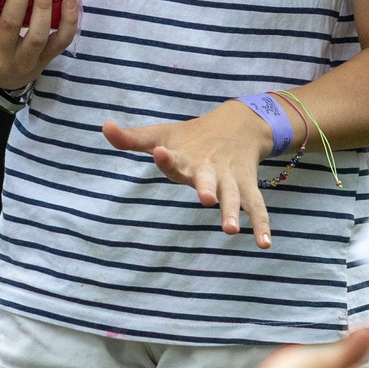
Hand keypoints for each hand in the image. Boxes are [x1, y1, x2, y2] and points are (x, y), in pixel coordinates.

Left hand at [103, 98, 281, 246]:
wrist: (239, 123)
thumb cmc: (192, 136)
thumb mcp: (163, 134)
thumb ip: (133, 139)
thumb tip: (104, 127)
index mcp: (185, 156)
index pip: (172, 157)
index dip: (165, 157)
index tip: (160, 152)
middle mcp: (209, 167)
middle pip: (207, 179)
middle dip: (206, 188)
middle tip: (205, 198)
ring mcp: (230, 178)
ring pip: (234, 195)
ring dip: (232, 211)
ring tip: (231, 230)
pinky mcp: (247, 186)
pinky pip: (257, 206)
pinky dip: (263, 224)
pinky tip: (264, 244)